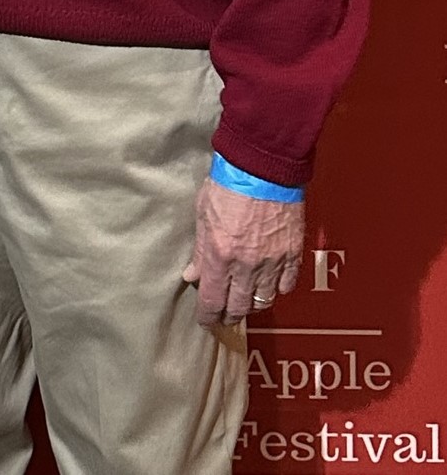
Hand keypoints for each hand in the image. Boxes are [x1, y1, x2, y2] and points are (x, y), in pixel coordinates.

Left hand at [183, 177, 303, 327]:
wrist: (262, 165)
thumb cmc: (228, 183)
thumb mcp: (203, 214)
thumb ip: (200, 250)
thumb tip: (192, 274)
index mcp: (221, 255)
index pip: (213, 300)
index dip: (208, 316)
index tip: (206, 321)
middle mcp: (247, 265)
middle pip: (240, 307)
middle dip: (230, 314)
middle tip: (225, 315)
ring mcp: (273, 261)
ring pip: (264, 300)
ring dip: (253, 305)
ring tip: (246, 301)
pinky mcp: (293, 252)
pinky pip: (287, 284)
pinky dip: (278, 289)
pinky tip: (270, 285)